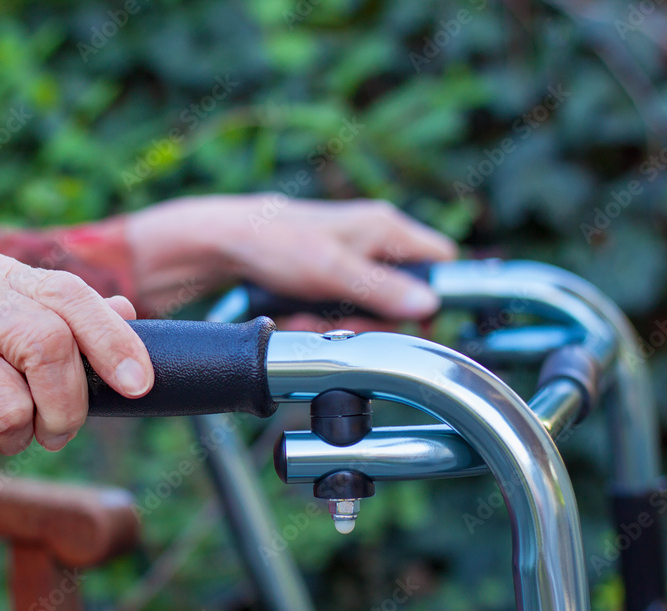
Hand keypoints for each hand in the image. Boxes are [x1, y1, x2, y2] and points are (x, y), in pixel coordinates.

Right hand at [0, 253, 152, 472]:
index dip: (114, 342)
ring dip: (10, 439)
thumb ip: (62, 324)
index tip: (139, 385)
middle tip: (54, 433)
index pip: (72, 296)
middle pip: (50, 347)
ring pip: (12, 406)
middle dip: (65, 408)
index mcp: (1, 278)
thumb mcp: (3, 340)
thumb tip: (125, 309)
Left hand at [125, 195, 457, 327]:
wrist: (225, 243)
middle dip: (371, 321)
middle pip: (402, 295)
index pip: (440, 260)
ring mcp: (351, 258)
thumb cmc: (276, 242)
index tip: (411, 321)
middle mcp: (375, 239)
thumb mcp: (333, 271)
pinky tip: (298, 317)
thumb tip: (427, 306)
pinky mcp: (329, 274)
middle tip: (343, 326)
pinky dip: (320, 319)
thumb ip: (382, 290)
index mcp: (386, 227)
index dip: (435, 294)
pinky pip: (340, 309)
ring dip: (340, 324)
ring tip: (308, 320)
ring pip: (368, 309)